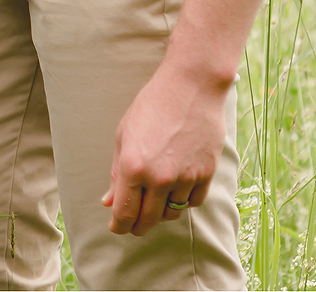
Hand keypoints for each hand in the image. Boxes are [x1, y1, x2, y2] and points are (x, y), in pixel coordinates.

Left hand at [101, 60, 225, 235]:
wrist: (190, 88)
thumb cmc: (151, 106)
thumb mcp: (124, 135)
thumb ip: (117, 173)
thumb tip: (109, 203)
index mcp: (133, 167)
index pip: (125, 213)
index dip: (119, 226)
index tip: (116, 228)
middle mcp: (159, 178)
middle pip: (148, 220)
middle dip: (137, 225)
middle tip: (132, 223)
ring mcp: (185, 178)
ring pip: (171, 214)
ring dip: (160, 211)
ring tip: (154, 197)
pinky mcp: (206, 175)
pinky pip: (192, 203)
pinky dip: (182, 201)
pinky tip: (176, 187)